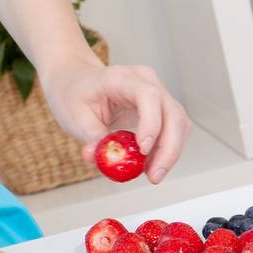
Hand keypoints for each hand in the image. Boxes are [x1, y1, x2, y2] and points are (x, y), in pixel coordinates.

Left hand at [41, 56, 192, 183]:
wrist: (74, 81)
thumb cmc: (73, 93)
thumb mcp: (74, 116)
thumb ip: (93, 138)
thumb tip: (108, 161)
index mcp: (121, 77)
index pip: (148, 96)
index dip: (151, 124)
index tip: (143, 150)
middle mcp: (145, 81)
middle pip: (172, 113)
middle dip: (168, 149)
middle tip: (153, 176)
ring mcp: (156, 92)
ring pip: (179, 123)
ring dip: (170, 152)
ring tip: (151, 174)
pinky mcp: (160, 107)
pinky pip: (174, 129)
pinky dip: (167, 149)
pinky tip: (152, 164)